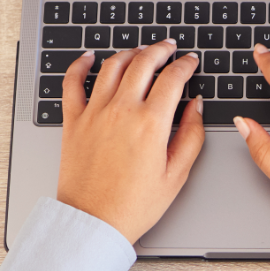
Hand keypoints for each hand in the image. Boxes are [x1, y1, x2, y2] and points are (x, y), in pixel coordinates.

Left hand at [57, 40, 204, 243]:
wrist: (93, 223)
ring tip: (141, 51)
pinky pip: (72, 82)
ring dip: (130, 52)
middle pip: (144, 62)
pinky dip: (80, 65)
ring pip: (113, 66)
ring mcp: (95, 113)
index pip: (173, 78)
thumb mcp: (177, 174)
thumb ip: (192, 135)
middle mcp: (122, 110)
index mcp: (151, 123)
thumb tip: (197, 106)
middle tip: (169, 48)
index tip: (191, 62)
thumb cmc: (133, 205)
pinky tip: (89, 57)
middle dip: (161, 50)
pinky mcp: (73, 121)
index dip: (186, 65)